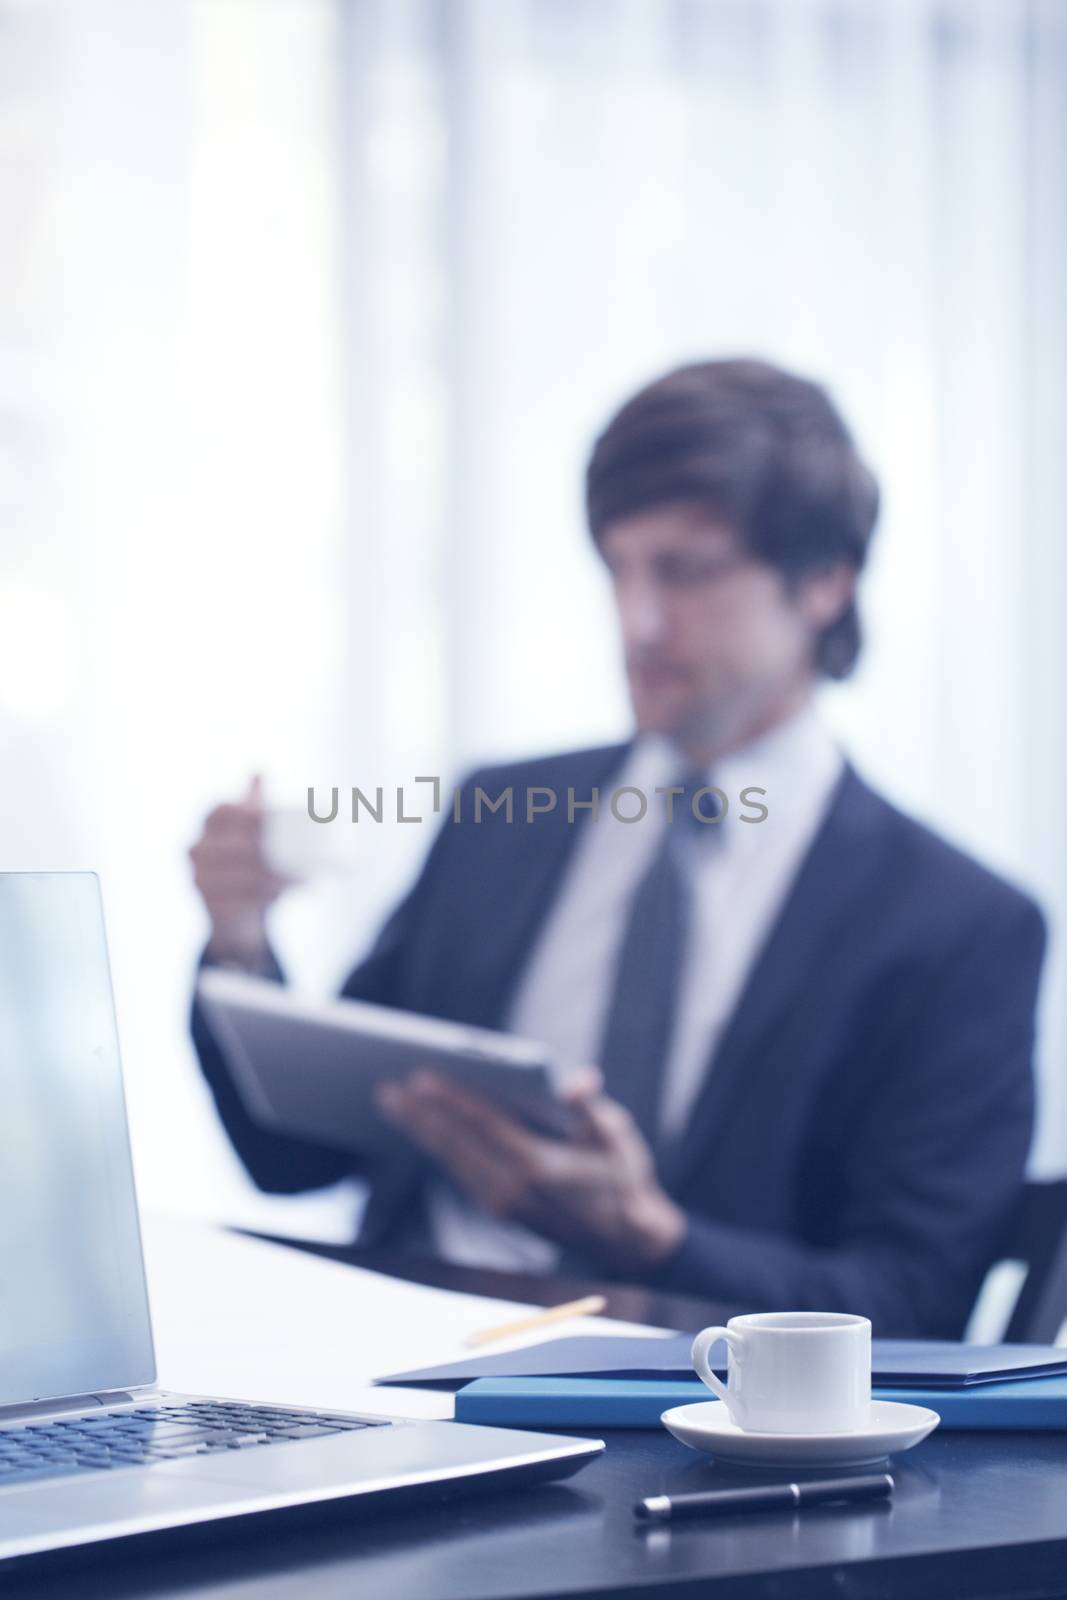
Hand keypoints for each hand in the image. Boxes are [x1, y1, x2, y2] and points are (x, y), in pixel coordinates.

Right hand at [188, 775, 290, 965]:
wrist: (236, 907)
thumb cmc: (247, 855)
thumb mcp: (250, 826)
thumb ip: (254, 801)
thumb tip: (259, 769)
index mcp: (209, 820)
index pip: (223, 810)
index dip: (246, 814)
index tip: (271, 819)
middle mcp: (196, 846)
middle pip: (232, 846)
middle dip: (266, 852)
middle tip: (299, 855)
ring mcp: (198, 876)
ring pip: (238, 875)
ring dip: (271, 878)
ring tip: (300, 877)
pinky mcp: (208, 904)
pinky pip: (237, 900)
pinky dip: (262, 897)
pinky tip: (280, 893)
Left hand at [375, 1069, 685, 1269]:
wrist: (629, 1238)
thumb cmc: (624, 1178)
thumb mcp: (618, 1136)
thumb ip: (591, 1108)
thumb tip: (575, 1083)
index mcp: (538, 1166)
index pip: (484, 1125)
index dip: (451, 1099)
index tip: (421, 1077)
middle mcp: (513, 1188)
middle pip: (456, 1144)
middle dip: (419, 1115)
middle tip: (386, 1090)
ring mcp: (503, 1203)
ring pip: (453, 1159)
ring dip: (421, 1131)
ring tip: (393, 1103)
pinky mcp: (500, 1210)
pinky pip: (462, 1172)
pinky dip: (440, 1148)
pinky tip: (424, 1128)